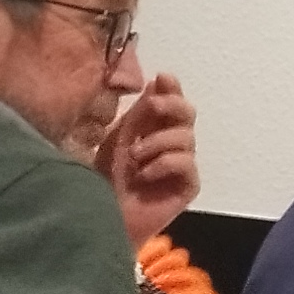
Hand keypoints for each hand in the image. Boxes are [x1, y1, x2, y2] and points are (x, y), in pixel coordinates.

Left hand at [96, 74, 198, 243]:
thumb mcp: (119, 139)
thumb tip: (157, 82)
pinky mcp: (188, 185)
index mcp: (156, 128)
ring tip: (134, 158)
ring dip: (156, 142)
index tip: (162, 78)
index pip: (173, 100)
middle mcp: (173, 143)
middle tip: (151, 108)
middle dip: (171, 105)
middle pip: (188, 112)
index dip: (172, 88)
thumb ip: (140, 113)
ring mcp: (183, 164)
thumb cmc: (106, 179)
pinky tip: (145, 174)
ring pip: (186, 137)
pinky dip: (163, 163)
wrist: (105, 215)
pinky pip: (186, 163)